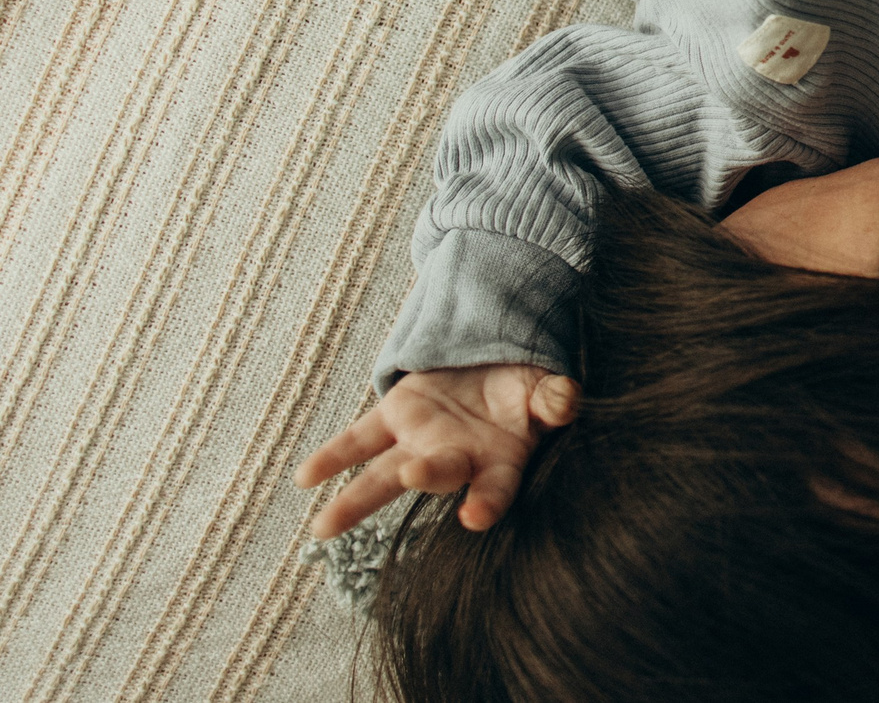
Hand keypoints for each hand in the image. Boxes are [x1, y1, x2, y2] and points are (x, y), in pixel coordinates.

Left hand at [295, 363, 580, 538]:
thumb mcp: (547, 388)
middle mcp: (457, 459)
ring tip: (323, 527)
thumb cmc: (528, 389)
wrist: (494, 361)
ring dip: (354, 500)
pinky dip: (332, 458)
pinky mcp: (396, 416)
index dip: (487, 503)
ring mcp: (421, 442)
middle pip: (437, 475)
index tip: (475, 518)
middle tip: (410, 477)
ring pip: (384, 474)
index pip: (495, 488)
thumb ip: (553, 399)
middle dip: (423, 479)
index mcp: (501, 460)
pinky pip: (359, 440)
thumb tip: (564, 403)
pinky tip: (304, 479)